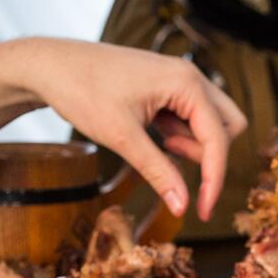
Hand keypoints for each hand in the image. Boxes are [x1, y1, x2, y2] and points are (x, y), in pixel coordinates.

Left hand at [24, 40, 246, 220]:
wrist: (48, 65)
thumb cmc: (82, 91)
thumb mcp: (122, 137)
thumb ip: (158, 172)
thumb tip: (183, 207)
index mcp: (187, 83)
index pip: (219, 139)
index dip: (214, 179)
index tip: (202, 211)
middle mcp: (191, 77)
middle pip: (229, 127)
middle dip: (209, 153)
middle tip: (171, 157)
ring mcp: (181, 80)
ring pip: (212, 123)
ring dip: (193, 144)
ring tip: (155, 144)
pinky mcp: (169, 87)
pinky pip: (192, 118)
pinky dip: (180, 135)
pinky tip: (152, 136)